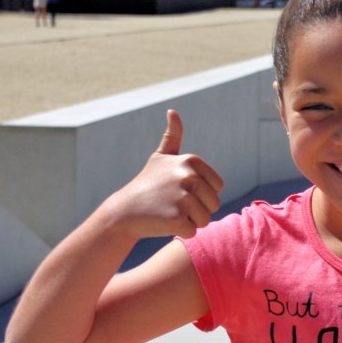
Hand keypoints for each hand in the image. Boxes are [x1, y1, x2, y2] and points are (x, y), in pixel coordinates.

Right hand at [108, 109, 223, 239]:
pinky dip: (181, 231)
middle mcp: (188, 177)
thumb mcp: (160, 158)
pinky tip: (164, 223)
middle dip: (198, 209)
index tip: (180, 190)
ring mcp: (183, 198)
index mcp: (191, 161)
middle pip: (214, 204)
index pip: (218, 187)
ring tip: (169, 213)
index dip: (202, 194)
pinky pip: (193, 231)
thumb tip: (172, 111)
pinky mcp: (177, 219)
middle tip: (173, 205)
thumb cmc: (147, 185)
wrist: (123, 211)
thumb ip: (172, 136)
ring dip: (191, 221)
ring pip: (206, 219)